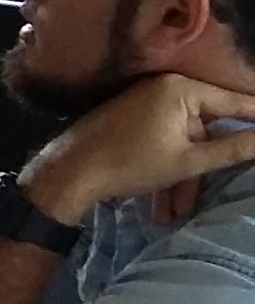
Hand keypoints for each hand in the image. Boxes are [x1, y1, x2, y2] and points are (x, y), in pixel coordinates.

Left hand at [22, 73, 254, 221]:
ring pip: (181, 143)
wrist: (68, 173)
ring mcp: (146, 103)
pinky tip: (160, 207)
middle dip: (204, 170)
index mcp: (182, 89)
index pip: (236, 104)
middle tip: (197, 199)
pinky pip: (161, 143)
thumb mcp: (188, 161)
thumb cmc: (129, 163)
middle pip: (204, 130)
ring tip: (173, 214)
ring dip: (180, 180)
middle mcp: (166, 88)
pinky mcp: (132, 119)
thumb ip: (233, 149)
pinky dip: (164, 172)